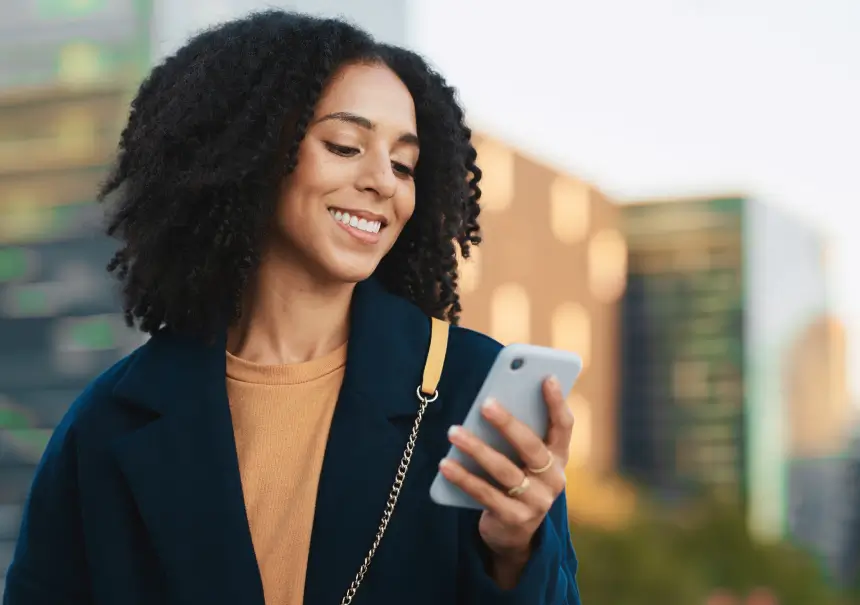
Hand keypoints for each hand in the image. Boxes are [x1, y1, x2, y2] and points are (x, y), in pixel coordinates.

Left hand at [438, 377, 573, 578]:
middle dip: (508, 423)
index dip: (557, 402)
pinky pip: (486, 495)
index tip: (546, 377)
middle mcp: (554, 479)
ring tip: (453, 431)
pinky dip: (464, 478)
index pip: (564, 426)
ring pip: (505, 470)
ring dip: (477, 448)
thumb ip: (515, 434)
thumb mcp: (521, 459)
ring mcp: (537, 502)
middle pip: (532, 447)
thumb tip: (490, 401)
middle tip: (486, 403)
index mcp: (559, 457)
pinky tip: (445, 465)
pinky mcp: (515, 520)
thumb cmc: (515, 480)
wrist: (513, 533)